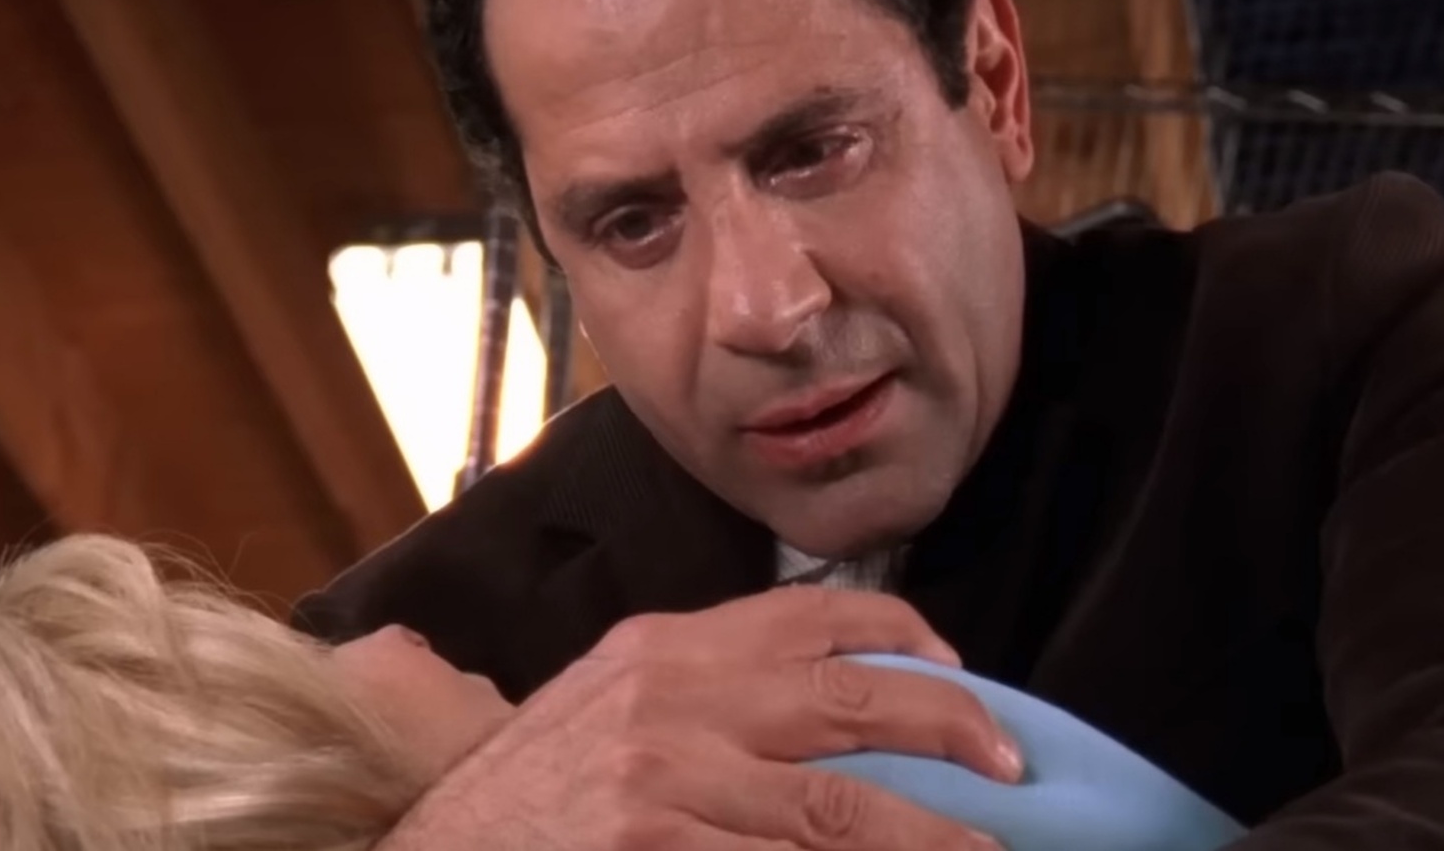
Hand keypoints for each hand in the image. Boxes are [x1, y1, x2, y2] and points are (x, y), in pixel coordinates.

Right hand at [378, 588, 1019, 849]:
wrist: (434, 848)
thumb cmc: (532, 786)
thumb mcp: (610, 698)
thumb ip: (707, 684)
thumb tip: (829, 698)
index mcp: (667, 646)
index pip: (813, 615)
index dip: (903, 636)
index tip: (957, 672)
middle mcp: (675, 701)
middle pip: (852, 701)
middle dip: (950, 728)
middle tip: (1009, 761)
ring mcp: (670, 784)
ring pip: (842, 810)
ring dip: (932, 836)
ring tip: (989, 850)